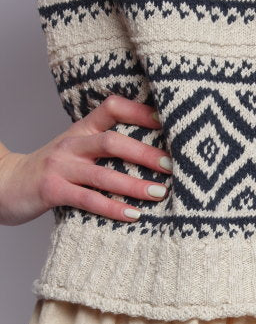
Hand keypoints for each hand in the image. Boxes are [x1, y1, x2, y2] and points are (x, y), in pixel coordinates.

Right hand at [0, 95, 171, 226]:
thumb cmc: (51, 170)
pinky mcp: (52, 190)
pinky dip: (112, 208)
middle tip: (171, 166)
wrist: (3, 183)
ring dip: (134, 185)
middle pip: (112, 142)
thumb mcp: (76, 150)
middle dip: (145, 154)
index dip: (140, 111)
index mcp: (81, 129)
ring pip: (103, 174)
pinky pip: (87, 200)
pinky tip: (133, 215)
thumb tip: (154, 154)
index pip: (112, 108)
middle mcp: (72, 143)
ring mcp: (60, 166)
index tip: (168, 122)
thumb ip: (105, 148)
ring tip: (160, 193)